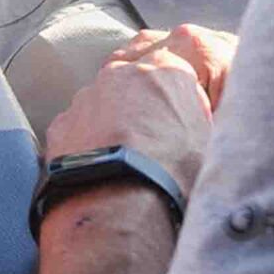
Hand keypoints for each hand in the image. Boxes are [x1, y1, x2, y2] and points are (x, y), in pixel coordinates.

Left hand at [44, 25, 233, 193]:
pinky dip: (87, 145)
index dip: (180, 102)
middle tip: (151, 145)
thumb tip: (199, 130)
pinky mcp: (62, 122)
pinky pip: (78, 128)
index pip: (175, 73)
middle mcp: (122, 73)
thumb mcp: (211, 144)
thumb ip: (202, 122)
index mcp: (166, 70)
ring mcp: (87, 96)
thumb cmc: (176, 175)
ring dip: (111, 125)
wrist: (120, 203)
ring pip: (102, 104)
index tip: (182, 127)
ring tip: (123, 163)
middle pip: (134, 84)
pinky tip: (99, 170)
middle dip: (141, 108)